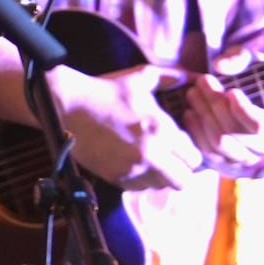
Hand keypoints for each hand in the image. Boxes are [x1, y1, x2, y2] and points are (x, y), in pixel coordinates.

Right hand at [55, 63, 203, 191]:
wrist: (69, 107)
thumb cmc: (108, 90)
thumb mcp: (143, 77)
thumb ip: (173, 76)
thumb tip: (194, 76)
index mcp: (161, 128)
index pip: (194, 157)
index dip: (192, 152)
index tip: (185, 146)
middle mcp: (150, 153)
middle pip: (183, 180)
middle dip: (183, 170)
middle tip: (176, 159)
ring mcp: (131, 169)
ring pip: (161, 186)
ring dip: (162, 175)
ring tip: (155, 159)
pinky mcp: (114, 177)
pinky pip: (139, 188)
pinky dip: (142, 179)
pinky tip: (137, 162)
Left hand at [180, 54, 263, 178]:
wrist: (260, 104)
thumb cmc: (259, 81)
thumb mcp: (255, 64)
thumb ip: (241, 59)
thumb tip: (220, 65)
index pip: (259, 125)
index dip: (243, 110)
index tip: (231, 91)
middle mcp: (263, 148)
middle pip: (231, 132)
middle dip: (213, 105)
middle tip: (202, 81)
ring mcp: (243, 159)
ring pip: (217, 143)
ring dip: (202, 116)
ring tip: (192, 94)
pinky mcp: (225, 163)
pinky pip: (206, 152)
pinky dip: (195, 132)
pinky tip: (189, 112)